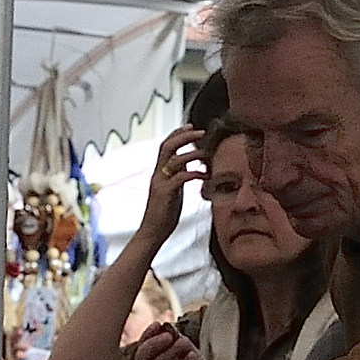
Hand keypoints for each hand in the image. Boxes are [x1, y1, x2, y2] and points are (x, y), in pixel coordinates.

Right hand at [129, 324, 214, 359]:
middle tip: (169, 336)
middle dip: (154, 344)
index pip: (142, 347)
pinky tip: (191, 357)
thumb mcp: (186, 351)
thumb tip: (166, 327)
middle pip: (141, 357)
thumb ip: (176, 340)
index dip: (148, 335)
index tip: (157, 324)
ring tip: (184, 343)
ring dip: (170, 353)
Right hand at [138, 127, 206, 242]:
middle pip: (167, 146)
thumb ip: (178, 178)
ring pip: (174, 159)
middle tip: (200, 131)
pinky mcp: (165, 194)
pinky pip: (180, 177)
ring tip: (207, 154)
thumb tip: (190, 168)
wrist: (152, 233)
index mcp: (159, 173)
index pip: (165, 146)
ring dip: (192, 154)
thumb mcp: (173, 191)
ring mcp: (160, 183)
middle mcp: (158, 174)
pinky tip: (205, 175)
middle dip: (184, 136)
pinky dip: (194, 173)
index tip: (191, 126)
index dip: (178, 134)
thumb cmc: (164, 214)